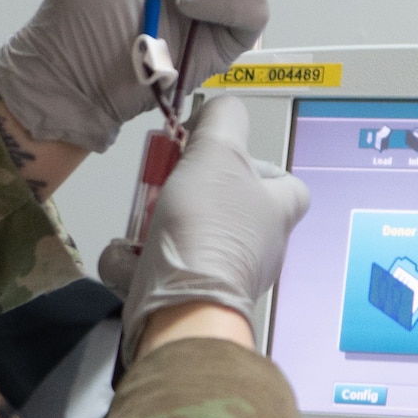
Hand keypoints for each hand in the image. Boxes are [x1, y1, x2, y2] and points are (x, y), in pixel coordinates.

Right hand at [109, 96, 310, 362]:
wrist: (180, 307)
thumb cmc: (207, 228)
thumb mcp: (217, 153)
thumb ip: (222, 121)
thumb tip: (220, 111)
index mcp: (277, 212)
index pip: (289, 186)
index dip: (262, 169)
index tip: (228, 161)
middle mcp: (259, 247)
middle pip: (232, 211)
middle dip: (196, 196)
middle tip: (169, 184)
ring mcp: (226, 277)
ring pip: (192, 240)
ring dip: (161, 228)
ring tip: (142, 221)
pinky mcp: (192, 299)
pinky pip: (163, 271)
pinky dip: (140, 262)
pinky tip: (128, 254)